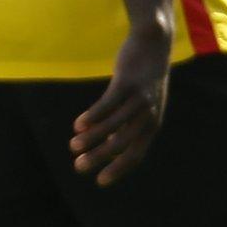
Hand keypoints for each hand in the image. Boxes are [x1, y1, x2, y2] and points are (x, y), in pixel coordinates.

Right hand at [72, 23, 171, 186]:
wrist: (154, 45)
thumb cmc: (144, 79)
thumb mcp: (140, 105)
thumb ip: (127, 125)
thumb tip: (108, 146)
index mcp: (152, 125)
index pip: (136, 155)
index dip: (117, 169)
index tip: (99, 182)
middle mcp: (149, 116)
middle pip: (123, 144)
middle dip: (100, 157)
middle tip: (79, 167)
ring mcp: (139, 99)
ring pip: (114, 125)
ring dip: (92, 138)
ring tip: (72, 146)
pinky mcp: (127, 83)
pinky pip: (108, 103)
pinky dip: (93, 116)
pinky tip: (77, 124)